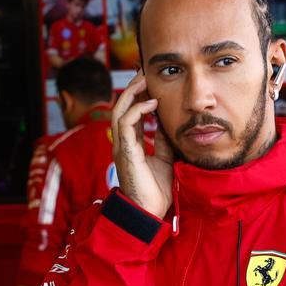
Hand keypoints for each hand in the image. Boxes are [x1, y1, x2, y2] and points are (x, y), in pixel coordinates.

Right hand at [112, 74, 173, 216]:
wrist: (150, 212)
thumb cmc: (155, 190)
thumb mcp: (163, 159)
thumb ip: (162, 141)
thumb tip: (166, 123)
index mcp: (129, 144)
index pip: (129, 114)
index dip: (137, 97)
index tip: (149, 82)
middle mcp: (122, 143)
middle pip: (121, 108)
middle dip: (132, 88)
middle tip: (145, 73)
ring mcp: (121, 147)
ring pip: (119, 111)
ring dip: (132, 93)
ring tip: (145, 79)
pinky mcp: (125, 152)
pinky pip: (125, 124)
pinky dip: (138, 110)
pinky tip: (152, 103)